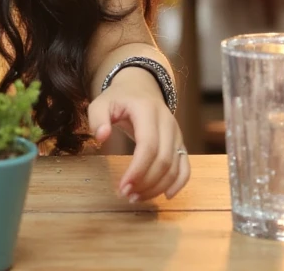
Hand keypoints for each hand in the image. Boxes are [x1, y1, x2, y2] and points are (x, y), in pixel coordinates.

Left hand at [87, 67, 190, 201]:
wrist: (141, 87)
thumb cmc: (119, 98)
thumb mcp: (102, 102)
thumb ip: (97, 117)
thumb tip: (101, 137)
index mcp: (148, 111)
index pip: (148, 146)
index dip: (138, 170)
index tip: (123, 187)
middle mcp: (167, 122)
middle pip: (163, 160)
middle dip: (146, 183)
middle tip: (127, 195)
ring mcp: (176, 133)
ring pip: (174, 167)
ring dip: (158, 187)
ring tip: (137, 197)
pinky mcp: (180, 143)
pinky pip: (185, 166)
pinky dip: (179, 183)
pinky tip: (166, 196)